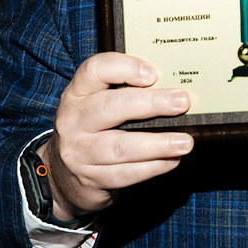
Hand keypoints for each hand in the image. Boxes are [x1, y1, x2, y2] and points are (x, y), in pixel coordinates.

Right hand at [44, 53, 192, 218]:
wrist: (63, 176)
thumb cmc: (92, 132)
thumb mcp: (96, 107)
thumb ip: (124, 95)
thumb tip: (171, 91)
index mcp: (76, 94)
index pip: (94, 70)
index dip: (123, 68)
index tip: (152, 73)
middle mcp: (73, 120)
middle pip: (110, 107)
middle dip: (151, 104)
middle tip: (182, 102)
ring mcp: (78, 152)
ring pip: (120, 146)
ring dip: (157, 144)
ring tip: (184, 142)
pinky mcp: (90, 178)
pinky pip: (125, 173)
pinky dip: (153, 167)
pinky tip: (171, 160)